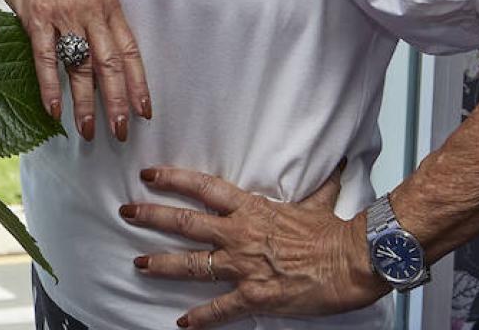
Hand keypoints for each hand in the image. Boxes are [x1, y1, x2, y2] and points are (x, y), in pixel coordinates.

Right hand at [0, 0, 150, 141]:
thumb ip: (95, 23)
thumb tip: (102, 67)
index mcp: (108, 3)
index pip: (130, 50)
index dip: (138, 84)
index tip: (144, 111)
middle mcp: (91, 8)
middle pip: (110, 64)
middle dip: (117, 102)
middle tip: (120, 131)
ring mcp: (64, 12)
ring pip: (80, 66)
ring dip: (85, 102)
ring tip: (87, 129)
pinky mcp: (37, 16)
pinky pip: (47, 58)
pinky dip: (51, 87)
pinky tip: (54, 109)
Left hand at [120, 163, 385, 327]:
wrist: (351, 261)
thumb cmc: (335, 233)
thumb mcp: (319, 202)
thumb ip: (317, 186)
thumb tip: (333, 165)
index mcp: (251, 208)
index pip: (203, 187)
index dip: (173, 179)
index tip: (149, 174)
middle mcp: (239, 234)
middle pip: (185, 222)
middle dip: (151, 216)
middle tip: (126, 212)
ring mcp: (243, 265)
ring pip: (191, 264)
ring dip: (161, 264)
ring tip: (138, 265)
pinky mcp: (254, 296)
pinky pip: (220, 309)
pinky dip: (200, 318)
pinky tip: (182, 323)